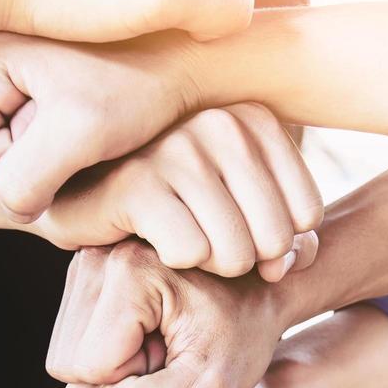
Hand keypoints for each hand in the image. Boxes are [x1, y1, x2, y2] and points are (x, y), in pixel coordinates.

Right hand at [0, 30, 199, 221]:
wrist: (189, 56)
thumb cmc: (144, 85)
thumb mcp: (83, 131)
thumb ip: (26, 178)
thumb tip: (9, 207)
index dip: (17, 174)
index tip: (70, 146)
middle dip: (22, 171)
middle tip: (76, 146)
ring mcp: (1, 75)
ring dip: (37, 166)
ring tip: (84, 138)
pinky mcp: (27, 87)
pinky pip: (16, 146)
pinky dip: (50, 155)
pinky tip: (89, 137)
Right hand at [26, 104, 322, 281]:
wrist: (81, 194)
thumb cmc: (169, 205)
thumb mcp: (238, 210)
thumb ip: (283, 235)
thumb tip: (289, 262)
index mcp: (254, 118)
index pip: (306, 214)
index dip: (281, 247)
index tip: (242, 239)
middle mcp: (220, 123)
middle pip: (275, 237)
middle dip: (247, 263)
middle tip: (209, 250)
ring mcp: (176, 149)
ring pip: (235, 252)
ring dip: (211, 269)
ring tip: (180, 243)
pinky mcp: (137, 183)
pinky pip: (191, 254)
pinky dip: (176, 264)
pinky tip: (151, 240)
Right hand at [45, 241, 308, 387]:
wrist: (261, 286)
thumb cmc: (245, 333)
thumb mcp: (216, 380)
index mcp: (130, 271)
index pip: (88, 367)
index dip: (133, 383)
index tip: (177, 361)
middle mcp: (99, 255)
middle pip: (67, 359)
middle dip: (116, 373)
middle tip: (169, 355)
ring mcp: (89, 259)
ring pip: (67, 350)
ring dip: (112, 361)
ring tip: (162, 341)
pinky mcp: (88, 271)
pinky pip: (74, 337)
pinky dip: (109, 346)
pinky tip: (150, 332)